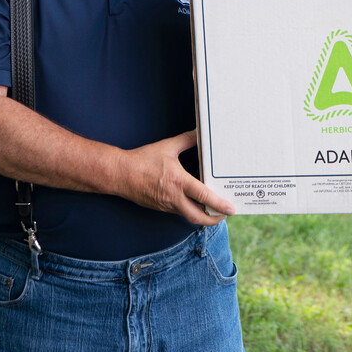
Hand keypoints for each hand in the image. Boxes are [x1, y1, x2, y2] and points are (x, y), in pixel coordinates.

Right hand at [120, 129, 234, 225]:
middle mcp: (174, 197)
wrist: (120, 174)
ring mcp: (166, 205)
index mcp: (179, 182)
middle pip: (198, 217)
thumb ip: (186, 140)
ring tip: (212, 209)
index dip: (219, 204)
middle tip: (223, 214)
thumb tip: (198, 133)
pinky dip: (188, 210)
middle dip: (213, 219)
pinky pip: (178, 212)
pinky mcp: (160, 208)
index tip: (231, 208)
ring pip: (188, 216)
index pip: (204, 197)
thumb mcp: (167, 147)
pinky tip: (192, 204)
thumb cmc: (142, 160)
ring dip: (201, 215)